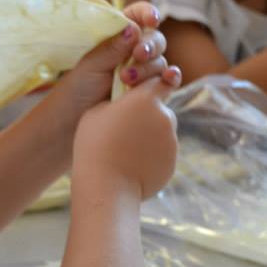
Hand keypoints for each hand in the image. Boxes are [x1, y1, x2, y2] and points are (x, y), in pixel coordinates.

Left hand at [52, 2, 178, 120]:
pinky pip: (168, 80)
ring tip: (126, 79)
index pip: (138, 15)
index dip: (148, 13)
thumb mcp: (91, 65)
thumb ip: (112, 48)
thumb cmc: (78, 87)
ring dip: (147, 68)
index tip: (151, 20)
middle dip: (149, 45)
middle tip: (138, 54)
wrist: (75, 119)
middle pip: (154, 39)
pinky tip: (169, 78)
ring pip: (160, 61)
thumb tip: (133, 29)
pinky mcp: (151, 90)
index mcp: (118, 36)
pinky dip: (172, 77)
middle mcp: (134, 50)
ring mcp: (144, 70)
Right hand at [73, 77, 178, 198]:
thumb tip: (123, 103)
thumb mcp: (95, 113)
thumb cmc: (94, 145)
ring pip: (161, 132)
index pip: (158, 81)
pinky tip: (130, 165)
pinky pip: (162, 153)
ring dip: (148, 137)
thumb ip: (115, 102)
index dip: (151, 85)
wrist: (106, 185)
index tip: (142, 91)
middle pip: (160, 109)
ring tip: (124, 152)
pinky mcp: (172, 161)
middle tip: (124, 129)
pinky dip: (150, 157)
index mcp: (144, 99)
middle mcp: (164, 116)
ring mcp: (171, 140)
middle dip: (147, 116)